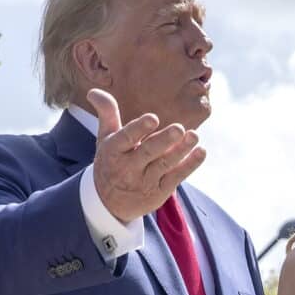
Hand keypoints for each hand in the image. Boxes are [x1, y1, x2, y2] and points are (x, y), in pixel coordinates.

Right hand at [86, 88, 206, 223]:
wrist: (109, 203)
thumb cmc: (111, 161)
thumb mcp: (105, 139)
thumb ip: (107, 114)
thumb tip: (93, 91)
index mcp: (114, 151)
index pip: (126, 138)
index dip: (139, 128)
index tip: (153, 118)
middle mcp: (128, 167)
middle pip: (149, 152)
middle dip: (164, 140)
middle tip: (179, 128)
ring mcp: (145, 181)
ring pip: (165, 164)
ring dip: (181, 151)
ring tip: (195, 136)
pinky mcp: (160, 192)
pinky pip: (176, 177)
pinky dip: (189, 165)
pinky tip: (200, 152)